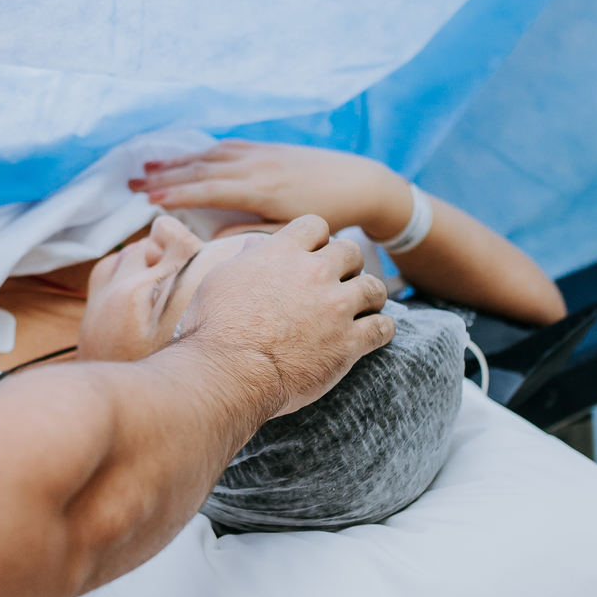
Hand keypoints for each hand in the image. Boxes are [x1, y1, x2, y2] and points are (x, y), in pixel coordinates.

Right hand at [130, 140, 412, 239]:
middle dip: (164, 176)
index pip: (207, 189)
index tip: (147, 201)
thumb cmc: (331, 217)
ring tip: (148, 166)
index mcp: (260, 189)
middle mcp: (257, 167)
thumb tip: (218, 237)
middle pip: (200, 168)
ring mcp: (262, 155)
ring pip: (210, 156)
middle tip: (131, 183)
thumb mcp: (292, 232)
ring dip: (177, 162)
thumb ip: (254, 234)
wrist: (363, 185)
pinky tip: (189, 157)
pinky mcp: (269, 150)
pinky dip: (203, 153)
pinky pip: (227, 148)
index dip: (175, 194)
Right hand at [177, 215, 393, 414]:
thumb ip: (245, 259)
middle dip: (348, 266)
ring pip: (375, 288)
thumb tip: (253, 245)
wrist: (227, 371)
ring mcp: (336, 307)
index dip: (318, 239)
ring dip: (370, 296)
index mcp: (282, 252)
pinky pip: (383, 327)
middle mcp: (314, 272)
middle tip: (340, 283)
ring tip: (363, 309)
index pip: (315, 225)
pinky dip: (381, 329)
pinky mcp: (349, 342)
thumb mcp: (220, 280)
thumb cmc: (213, 329)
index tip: (314, 255)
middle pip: (351, 252)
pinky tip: (373, 334)